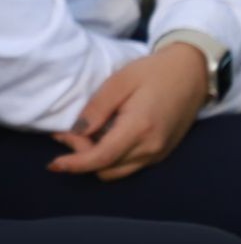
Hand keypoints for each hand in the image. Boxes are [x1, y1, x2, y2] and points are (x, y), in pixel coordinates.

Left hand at [48, 44, 207, 180]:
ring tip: (80, 134)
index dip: (75, 163)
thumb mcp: (119, 81)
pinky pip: (129, 165)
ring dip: (96, 159)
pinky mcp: (161, 153)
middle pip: (107, 168)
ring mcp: (158, 154)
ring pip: (117, 171)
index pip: (101, 157)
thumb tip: (76, 132)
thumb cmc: (153, 71)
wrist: (191, 73)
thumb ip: (97, 108)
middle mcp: (151, 149)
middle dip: (82, 157)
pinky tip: (101, 136)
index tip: (53, 164)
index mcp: (139, 128)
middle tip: (66, 132)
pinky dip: (111, 157)